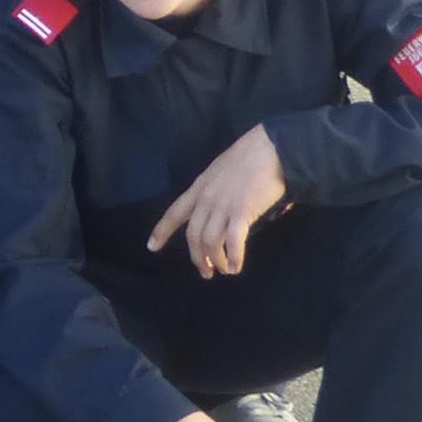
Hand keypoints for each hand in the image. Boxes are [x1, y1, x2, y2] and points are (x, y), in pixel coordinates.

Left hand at [148, 125, 290, 277]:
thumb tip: (220, 212)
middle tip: (206, 272)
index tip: (151, 247)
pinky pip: (232, 241)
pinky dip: (233, 257)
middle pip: (193, 235)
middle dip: (197, 257)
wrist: (270, 149)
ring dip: (216, 260)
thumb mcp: (220, 172)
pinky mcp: (241, 212)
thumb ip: (215, 191)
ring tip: (225, 271)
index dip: (162, 231)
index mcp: (199, 187)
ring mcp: (222, 206)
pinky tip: (236, 267)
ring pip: (209, 241)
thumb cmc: (250, 157)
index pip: (174, 212)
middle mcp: (206, 199)